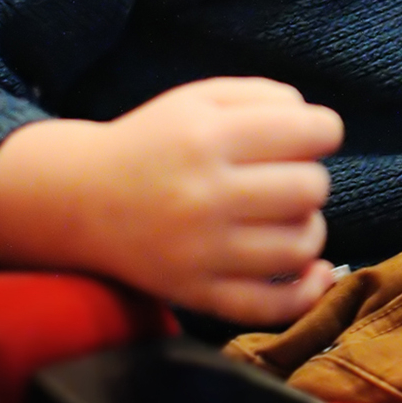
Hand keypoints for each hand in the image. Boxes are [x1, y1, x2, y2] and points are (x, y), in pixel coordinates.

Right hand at [0, 79, 343, 325]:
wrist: (79, 200)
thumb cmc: (153, 143)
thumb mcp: (199, 97)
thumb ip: (265, 96)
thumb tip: (322, 127)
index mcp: (209, 136)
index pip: (311, 132)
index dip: (323, 131)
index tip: (307, 137)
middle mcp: (206, 195)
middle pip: (311, 188)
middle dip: (310, 178)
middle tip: (284, 178)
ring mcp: (201, 252)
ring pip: (300, 246)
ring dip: (308, 228)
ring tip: (285, 217)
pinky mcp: (196, 294)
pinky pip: (272, 306)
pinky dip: (307, 292)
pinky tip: (314, 270)